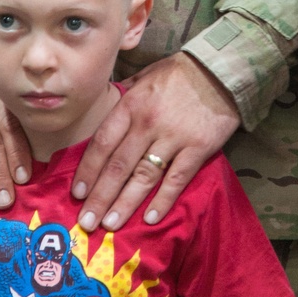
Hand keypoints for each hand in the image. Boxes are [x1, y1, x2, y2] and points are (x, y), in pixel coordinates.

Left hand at [71, 53, 239, 231]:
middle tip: (86, 221)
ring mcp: (173, 137)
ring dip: (124, 203)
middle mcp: (147, 123)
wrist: (220, 70)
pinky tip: (150, 218)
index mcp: (130, 105)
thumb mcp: (144, 76)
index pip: (102, 143)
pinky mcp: (198, 148)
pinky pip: (176, 179)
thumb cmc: (179, 74)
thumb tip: (105, 105)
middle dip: (100, 197)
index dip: (88, 170)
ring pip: (143, 177)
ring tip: (110, 226)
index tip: (77, 193)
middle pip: (118, 166)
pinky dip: (163, 200)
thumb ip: (124, 95)